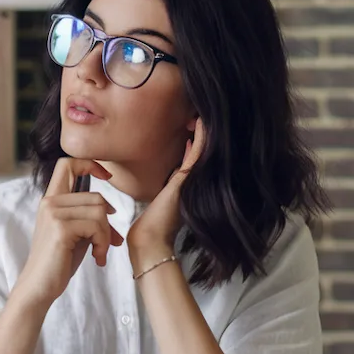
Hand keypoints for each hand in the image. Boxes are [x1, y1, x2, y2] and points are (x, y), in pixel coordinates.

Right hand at [15, 158, 124, 306]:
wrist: (40, 286)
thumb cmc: (59, 262)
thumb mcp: (75, 232)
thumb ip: (88, 215)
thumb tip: (113, 209)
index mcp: (51, 199)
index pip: (68, 163)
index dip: (91, 163)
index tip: (108, 176)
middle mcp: (50, 202)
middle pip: (96, 197)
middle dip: (108, 222)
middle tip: (110, 242)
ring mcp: (53, 213)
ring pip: (99, 212)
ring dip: (106, 236)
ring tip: (100, 253)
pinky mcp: (61, 228)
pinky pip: (97, 226)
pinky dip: (102, 244)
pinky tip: (97, 259)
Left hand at [128, 118, 204, 266]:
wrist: (151, 239)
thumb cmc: (150, 225)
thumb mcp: (159, 201)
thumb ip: (166, 188)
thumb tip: (167, 175)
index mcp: (184, 185)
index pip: (192, 157)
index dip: (194, 140)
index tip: (192, 124)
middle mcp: (191, 181)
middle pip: (200, 152)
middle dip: (201, 132)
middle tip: (200, 114)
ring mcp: (191, 180)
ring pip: (202, 150)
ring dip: (203, 131)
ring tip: (203, 114)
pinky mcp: (186, 179)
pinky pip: (196, 153)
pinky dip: (200, 137)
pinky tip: (201, 121)